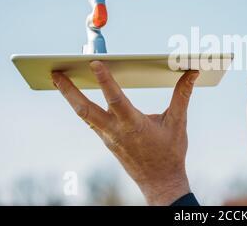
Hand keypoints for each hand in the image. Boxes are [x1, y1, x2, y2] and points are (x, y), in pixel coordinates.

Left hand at [51, 61, 198, 204]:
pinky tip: (80, 98)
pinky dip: (83, 107)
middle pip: (85, 110)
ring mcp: (109, 138)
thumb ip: (182, 95)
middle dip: (68, 91)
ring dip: (70, 98)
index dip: (105, 80)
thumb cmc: (170, 153)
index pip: (115, 99)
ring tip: (59, 80)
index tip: (94, 63)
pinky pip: (92, 121)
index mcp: (134, 126)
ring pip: (84, 116)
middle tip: (55, 73)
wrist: (161, 183)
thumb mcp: (178, 122)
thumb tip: (191, 73)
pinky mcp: (108, 141)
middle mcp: (116, 132)